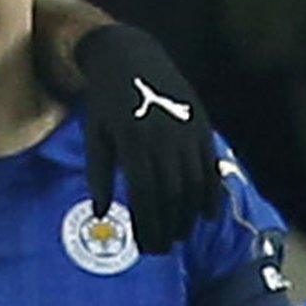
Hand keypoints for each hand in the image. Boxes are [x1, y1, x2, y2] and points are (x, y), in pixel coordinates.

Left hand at [76, 24, 220, 252]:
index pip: (145, 195)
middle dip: (167, 228)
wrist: (130, 56)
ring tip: (178, 236)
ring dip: (188, 216)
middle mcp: (163, 137)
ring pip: (194, 185)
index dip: (148, 225)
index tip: (145, 248)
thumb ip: (99, 175)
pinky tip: (205, 217)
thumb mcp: (94, 135)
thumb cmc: (105, 101)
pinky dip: (211, 194)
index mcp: (133, 140)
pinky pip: (210, 167)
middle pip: (171, 195)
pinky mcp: (201, 125)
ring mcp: (186, 130)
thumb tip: (100, 214)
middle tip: (161, 250)